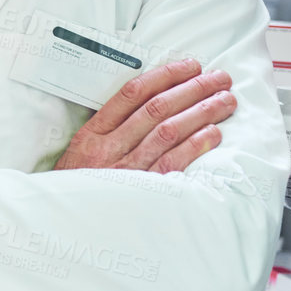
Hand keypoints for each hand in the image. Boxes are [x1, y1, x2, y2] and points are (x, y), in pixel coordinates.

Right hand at [55, 59, 236, 173]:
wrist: (65, 225)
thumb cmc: (79, 187)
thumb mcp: (81, 153)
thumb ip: (109, 130)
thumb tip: (149, 104)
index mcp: (93, 133)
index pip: (132, 93)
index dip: (164, 76)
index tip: (189, 66)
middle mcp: (110, 147)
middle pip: (156, 108)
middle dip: (192, 88)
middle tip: (218, 78)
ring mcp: (127, 169)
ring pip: (168, 131)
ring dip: (202, 112)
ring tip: (225, 100)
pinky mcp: (143, 191)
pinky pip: (173, 162)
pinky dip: (195, 145)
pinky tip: (213, 133)